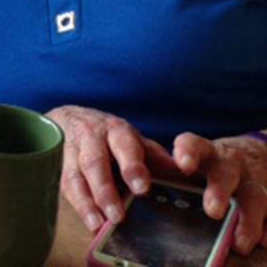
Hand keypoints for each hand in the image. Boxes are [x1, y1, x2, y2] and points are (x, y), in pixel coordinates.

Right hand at [46, 105, 176, 231]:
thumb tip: (185, 172)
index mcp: (117, 132)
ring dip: (86, 202)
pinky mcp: (55, 164)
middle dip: (104, 190)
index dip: (132, 167)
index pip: (125, 147)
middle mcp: (91, 138)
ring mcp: (70, 150)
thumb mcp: (135, 141)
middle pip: (95, 163)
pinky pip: (62, 185)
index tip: (141, 188)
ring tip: (97, 224)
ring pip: (74, 175)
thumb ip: (157, 158)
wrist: (69, 118)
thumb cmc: (109, 137)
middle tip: (117, 216)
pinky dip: (74, 204)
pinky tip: (87, 221)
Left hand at [173, 132, 266, 253]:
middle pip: (225, 173)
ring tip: (239, 242)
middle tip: (212, 210)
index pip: (194, 144)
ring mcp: (251, 180)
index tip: (183, 165)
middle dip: (219, 191)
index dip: (188, 152)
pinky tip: (263, 242)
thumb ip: (166, 171)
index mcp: (204, 152)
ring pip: (253, 196)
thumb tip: (132, 191)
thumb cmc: (208, 164)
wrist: (252, 155)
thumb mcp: (191, 160)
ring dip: (247, 219)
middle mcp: (229, 164)